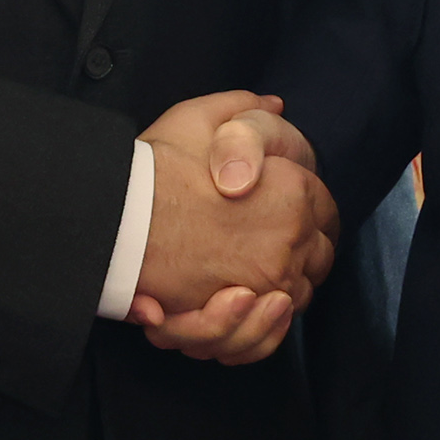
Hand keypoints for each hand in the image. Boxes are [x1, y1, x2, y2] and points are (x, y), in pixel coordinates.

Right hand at [129, 92, 334, 362]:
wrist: (114, 218)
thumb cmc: (155, 168)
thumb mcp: (198, 118)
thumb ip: (243, 109)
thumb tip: (274, 106)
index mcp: (292, 191)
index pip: (325, 210)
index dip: (309, 210)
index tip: (288, 212)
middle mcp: (289, 240)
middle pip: (318, 256)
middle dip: (302, 250)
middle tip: (271, 243)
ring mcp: (266, 283)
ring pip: (295, 297)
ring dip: (282, 288)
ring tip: (255, 277)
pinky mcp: (239, 318)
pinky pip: (266, 333)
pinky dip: (260, 328)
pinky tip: (244, 307)